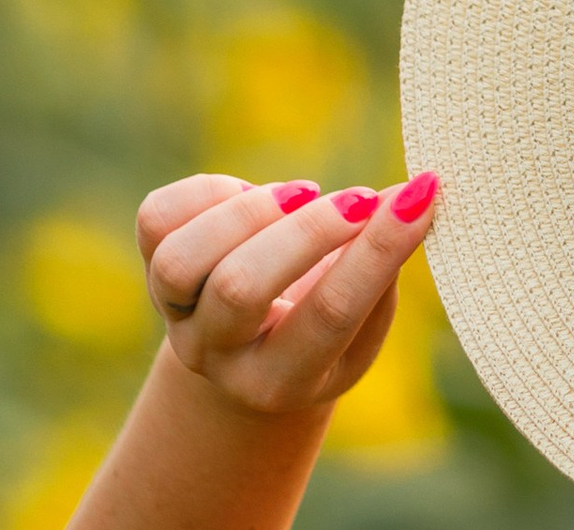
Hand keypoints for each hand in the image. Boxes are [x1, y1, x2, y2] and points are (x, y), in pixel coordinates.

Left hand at [137, 169, 441, 415]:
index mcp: (280, 381)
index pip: (329, 315)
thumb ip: (383, 270)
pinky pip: (158, 218)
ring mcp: (175, 312)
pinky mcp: (151, 262)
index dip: (378, 250)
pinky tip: (254, 194)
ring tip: (303, 192)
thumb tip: (416, 196)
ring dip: (250, 213)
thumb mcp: (364, 323)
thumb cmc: (325, 325)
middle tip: (360, 198)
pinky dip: (209, 191)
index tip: (422, 195)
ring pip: (181, 261)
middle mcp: (217, 355)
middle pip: (240, 289)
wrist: (245, 351)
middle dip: (308, 230)